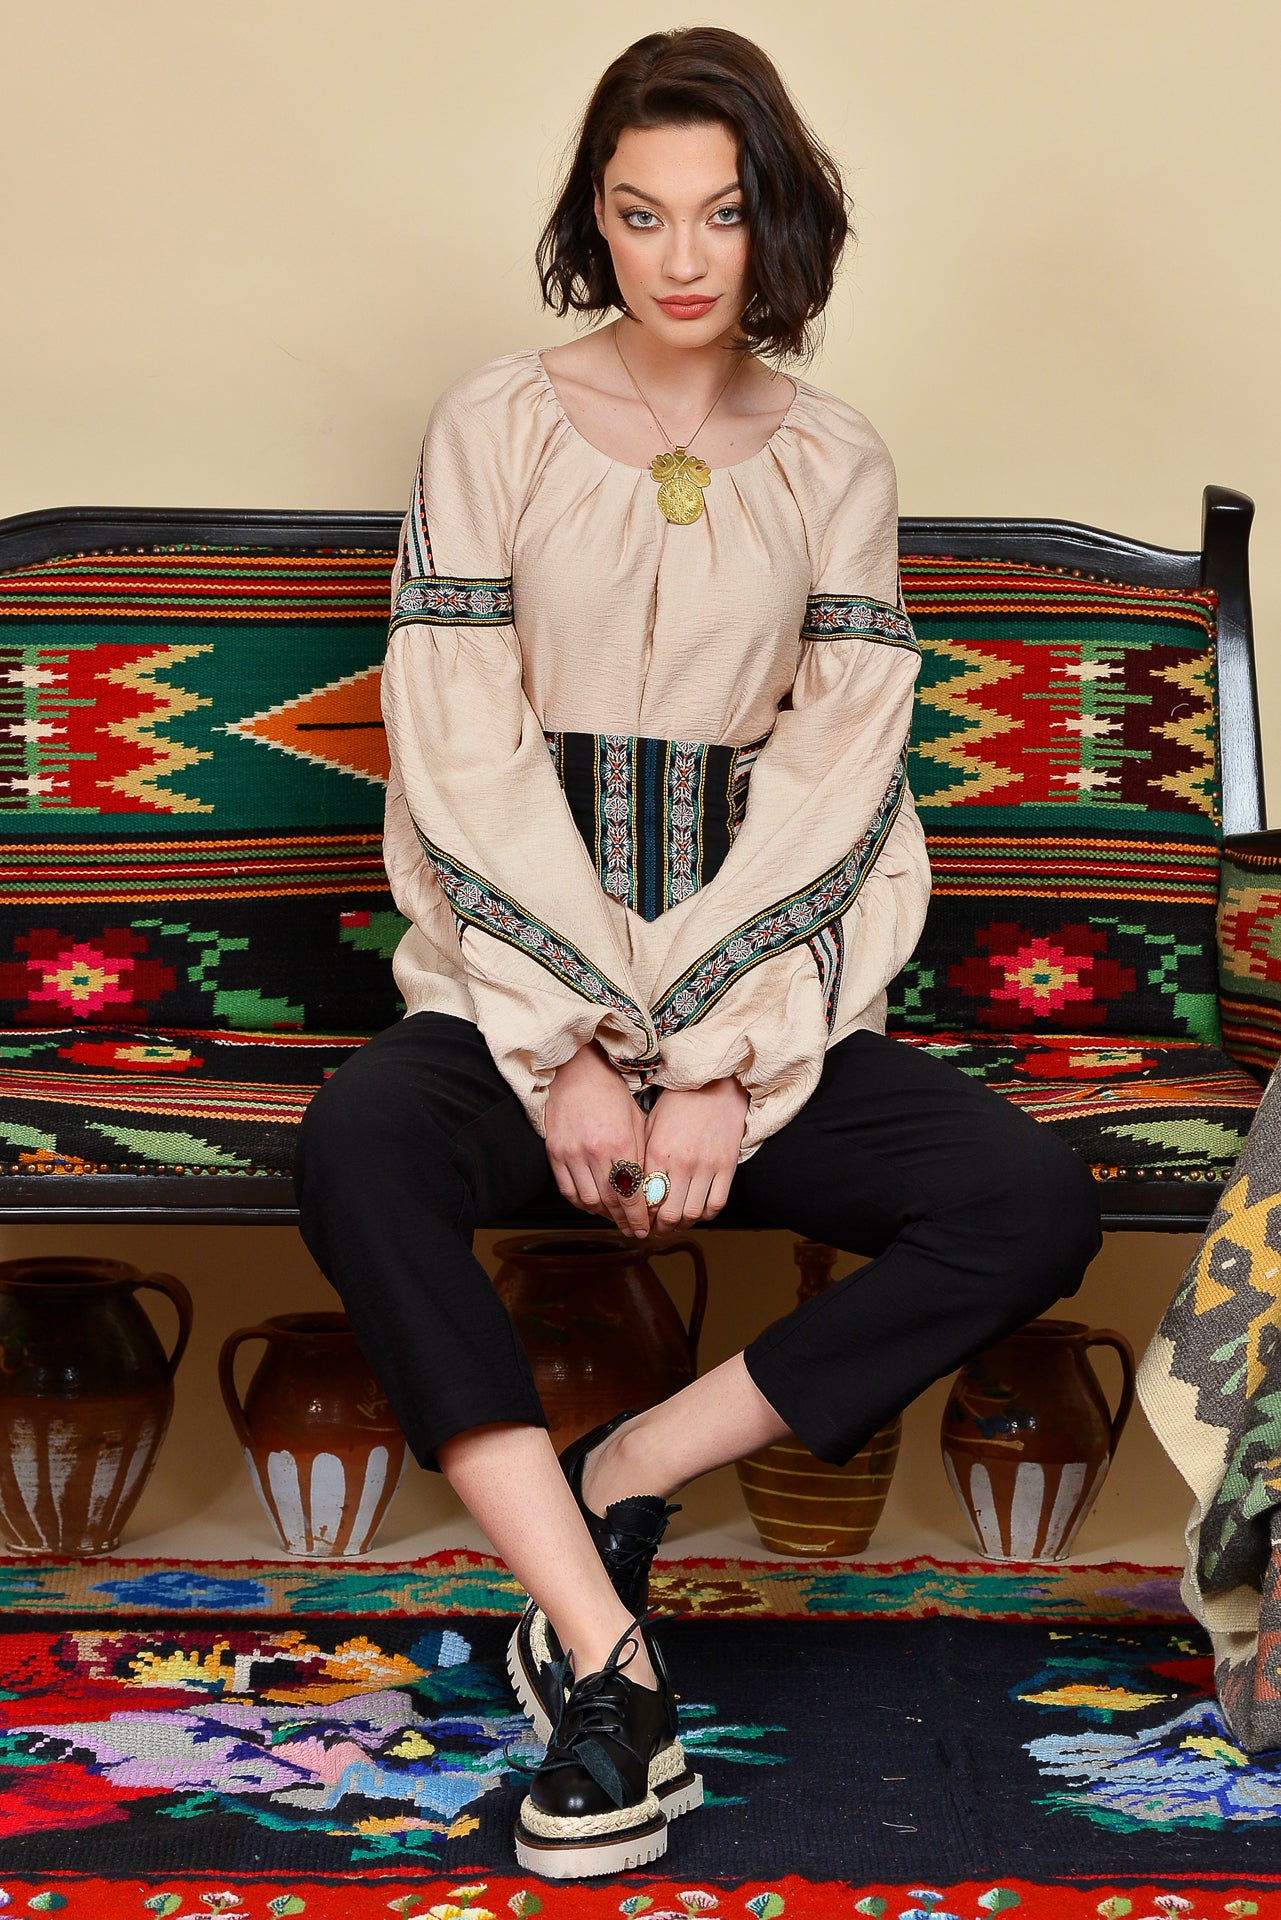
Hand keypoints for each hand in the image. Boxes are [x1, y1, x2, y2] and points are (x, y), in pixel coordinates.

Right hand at [544, 1041, 651, 1237]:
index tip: (643, 1229)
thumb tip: (649, 1189)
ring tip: (615, 1217)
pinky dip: (581, 1203)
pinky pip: (568, 1190)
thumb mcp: (636, 1121)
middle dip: (624, 1221)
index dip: (638, 1217)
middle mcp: (594, 1151)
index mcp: (620, 1142)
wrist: (577, 1072)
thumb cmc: (611, 1093)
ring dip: (603, 1215)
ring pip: (588, 1200)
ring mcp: (571, 1153)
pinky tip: (593, 1204)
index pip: (631, 1193)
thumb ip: (641, 1156)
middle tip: (632, 1230)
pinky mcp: (554, 1152)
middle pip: (610, 1202)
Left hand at [642, 1078, 748, 1232]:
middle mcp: (682, 1163)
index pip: (645, 1199)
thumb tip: (634, 1187)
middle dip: (658, 1228)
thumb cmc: (679, 1102)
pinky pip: (716, 1204)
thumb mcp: (651, 1125)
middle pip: (667, 1213)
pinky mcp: (727, 1166)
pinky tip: (697, 1213)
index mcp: (658, 1152)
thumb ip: (642, 1157)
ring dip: (681, 1225)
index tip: (639, 1219)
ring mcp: (707, 1166)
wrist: (715, 1084)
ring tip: (675, 1224)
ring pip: (691, 1214)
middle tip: (655, 1230)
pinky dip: (705, 1215)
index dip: (641, 1215)